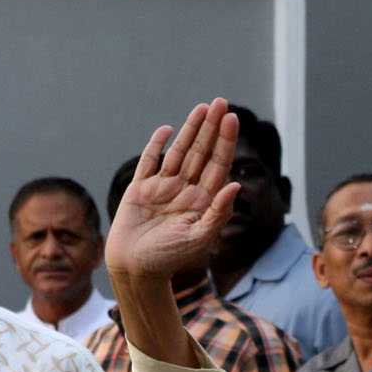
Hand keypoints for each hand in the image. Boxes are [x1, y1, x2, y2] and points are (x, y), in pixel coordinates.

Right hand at [105, 97, 240, 282]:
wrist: (135, 269)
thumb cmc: (170, 259)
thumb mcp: (200, 237)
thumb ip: (219, 212)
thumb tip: (236, 185)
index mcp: (203, 201)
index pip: (218, 164)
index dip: (226, 141)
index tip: (232, 119)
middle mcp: (185, 191)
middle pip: (202, 152)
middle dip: (212, 128)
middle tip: (221, 102)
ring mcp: (163, 188)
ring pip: (180, 152)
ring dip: (190, 130)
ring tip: (202, 107)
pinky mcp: (141, 190)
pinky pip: (150, 162)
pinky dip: (157, 146)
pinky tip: (166, 129)